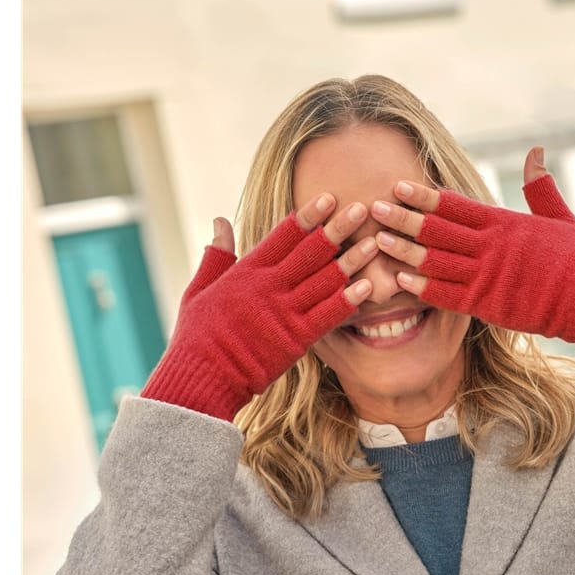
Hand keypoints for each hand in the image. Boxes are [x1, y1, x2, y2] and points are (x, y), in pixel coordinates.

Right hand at [141, 194, 378, 419]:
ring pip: (326, 280)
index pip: (284, 235)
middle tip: (363, 209)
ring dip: (352, 261)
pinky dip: (348, 300)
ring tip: (375, 242)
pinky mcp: (296, 340)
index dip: (309, 215)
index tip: (329, 198)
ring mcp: (285, 313)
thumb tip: (221, 221)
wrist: (204, 376)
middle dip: (338, 229)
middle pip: (311, 252)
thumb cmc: (198, 335)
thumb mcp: (200, 289)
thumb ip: (216, 254)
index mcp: (247, 272)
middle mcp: (269, 287)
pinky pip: (328, 316)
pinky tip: (367, 286)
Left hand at [370, 147, 574, 344]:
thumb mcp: (559, 216)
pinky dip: (422, 286)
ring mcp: (486, 275)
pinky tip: (400, 279)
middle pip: (437, 229)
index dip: (423, 196)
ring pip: (435, 260)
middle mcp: (490, 245)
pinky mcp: (486, 303)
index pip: (454, 204)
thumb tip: (535, 151)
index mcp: (503, 222)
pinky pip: (446, 295)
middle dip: (403, 218)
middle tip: (373, 208)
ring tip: (377, 240)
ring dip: (405, 250)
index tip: (398, 187)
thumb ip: (540, 186)